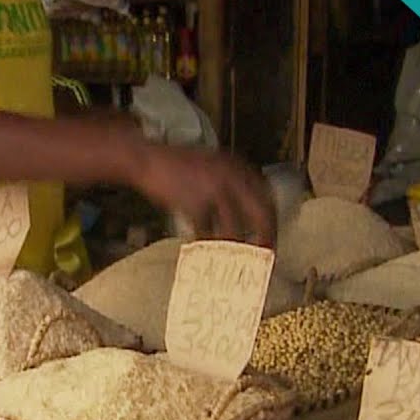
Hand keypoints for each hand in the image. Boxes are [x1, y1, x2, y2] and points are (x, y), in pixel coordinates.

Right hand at [131, 144, 276, 246]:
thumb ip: (230, 180)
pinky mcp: (195, 204)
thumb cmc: (176, 164)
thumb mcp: (211, 164)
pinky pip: (207, 231)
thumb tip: (247, 210)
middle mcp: (230, 175)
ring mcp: (213, 190)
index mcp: (236, 164)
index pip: (266, 194)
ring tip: (233, 259)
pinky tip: (204, 247)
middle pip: (260, 212)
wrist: (147, 160)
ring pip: (234, 228)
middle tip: (264, 254)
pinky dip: (206, 242)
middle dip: (265, 236)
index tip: (271, 233)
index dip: (271, 218)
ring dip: (235, 247)